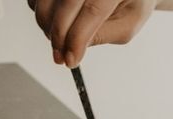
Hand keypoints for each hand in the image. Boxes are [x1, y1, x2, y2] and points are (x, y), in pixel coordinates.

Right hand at [30, 0, 158, 67]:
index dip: (77, 39)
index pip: (92, 11)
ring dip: (47, 26)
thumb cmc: (131, 2)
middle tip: (61, 56)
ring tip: (60, 41)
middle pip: (66, 4)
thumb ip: (104, 36)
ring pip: (46, 1)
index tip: (71, 60)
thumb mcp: (128, 24)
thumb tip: (76, 47)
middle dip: (59, 36)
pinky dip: (41, 14)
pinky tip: (54, 23)